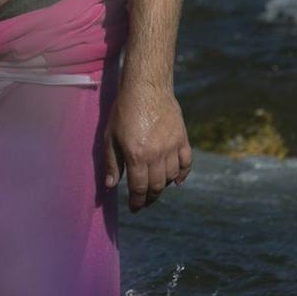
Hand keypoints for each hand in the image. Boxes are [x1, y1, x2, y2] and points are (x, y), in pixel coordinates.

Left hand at [101, 80, 191, 212]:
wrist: (147, 88)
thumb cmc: (124, 110)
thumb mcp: (110, 136)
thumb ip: (111, 162)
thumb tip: (110, 185)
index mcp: (137, 156)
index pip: (139, 188)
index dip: (137, 201)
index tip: (134, 207)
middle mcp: (157, 155)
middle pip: (156, 186)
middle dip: (149, 198)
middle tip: (144, 201)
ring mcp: (172, 147)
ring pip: (171, 177)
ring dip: (163, 186)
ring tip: (156, 189)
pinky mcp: (182, 138)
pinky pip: (186, 163)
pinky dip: (183, 174)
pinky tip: (177, 181)